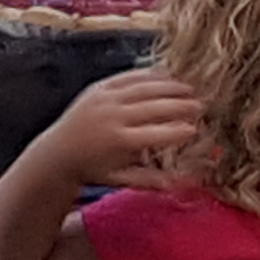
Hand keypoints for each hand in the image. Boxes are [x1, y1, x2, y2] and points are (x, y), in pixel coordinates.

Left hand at [38, 67, 208, 190]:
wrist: (58, 152)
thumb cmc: (93, 169)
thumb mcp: (120, 179)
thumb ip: (151, 180)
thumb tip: (181, 184)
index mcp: (120, 142)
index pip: (158, 134)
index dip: (179, 131)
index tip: (195, 130)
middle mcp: (113, 117)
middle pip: (155, 107)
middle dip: (181, 106)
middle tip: (201, 106)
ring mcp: (105, 99)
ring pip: (144, 88)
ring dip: (170, 87)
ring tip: (190, 90)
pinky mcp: (99, 88)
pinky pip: (128, 77)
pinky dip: (149, 75)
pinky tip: (166, 76)